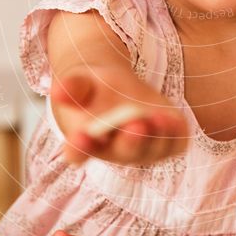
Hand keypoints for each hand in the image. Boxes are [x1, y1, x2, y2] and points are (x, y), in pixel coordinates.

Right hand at [51, 69, 187, 166]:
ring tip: (158, 118)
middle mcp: (113, 151)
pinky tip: (174, 119)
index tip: (79, 136)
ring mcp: (140, 149)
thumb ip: (72, 87)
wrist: (111, 89)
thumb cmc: (90, 90)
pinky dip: (175, 133)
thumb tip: (59, 91)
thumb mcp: (79, 82)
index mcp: (83, 141)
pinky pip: (174, 142)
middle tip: (135, 124)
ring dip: (156, 136)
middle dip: (130, 141)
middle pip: (122, 152)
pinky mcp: (164, 141)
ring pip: (151, 149)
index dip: (79, 148)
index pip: (78, 153)